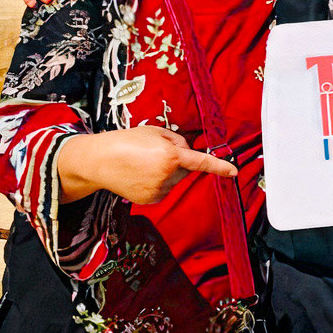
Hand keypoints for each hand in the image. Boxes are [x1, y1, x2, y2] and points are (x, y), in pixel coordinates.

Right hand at [56, 125, 235, 204]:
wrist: (98, 161)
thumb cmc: (126, 141)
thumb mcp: (155, 132)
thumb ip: (178, 141)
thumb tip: (189, 153)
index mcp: (171, 156)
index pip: (201, 162)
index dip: (219, 166)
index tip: (234, 172)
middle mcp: (168, 176)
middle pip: (186, 168)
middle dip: (178, 160)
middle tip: (153, 152)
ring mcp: (159, 190)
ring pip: (175, 179)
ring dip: (167, 171)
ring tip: (143, 162)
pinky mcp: (151, 200)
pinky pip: (164, 189)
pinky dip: (158, 181)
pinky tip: (141, 174)